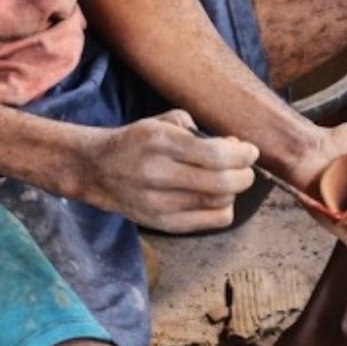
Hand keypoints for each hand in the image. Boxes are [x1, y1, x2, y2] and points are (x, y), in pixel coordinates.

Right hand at [80, 109, 258, 232]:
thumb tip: (232, 146)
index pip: (215, 155)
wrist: (96, 170)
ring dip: (234, 190)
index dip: (242, 154)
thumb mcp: (160, 121)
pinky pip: (210, 221)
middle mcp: (158, 174)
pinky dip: (223, 208)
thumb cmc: (135, 143)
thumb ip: (196, 129)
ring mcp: (159, 204)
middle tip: (245, 166)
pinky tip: (216, 196)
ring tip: (228, 178)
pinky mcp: (162, 224)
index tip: (250, 151)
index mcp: (160, 142)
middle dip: (244, 174)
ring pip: (219, 203)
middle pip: (222, 183)